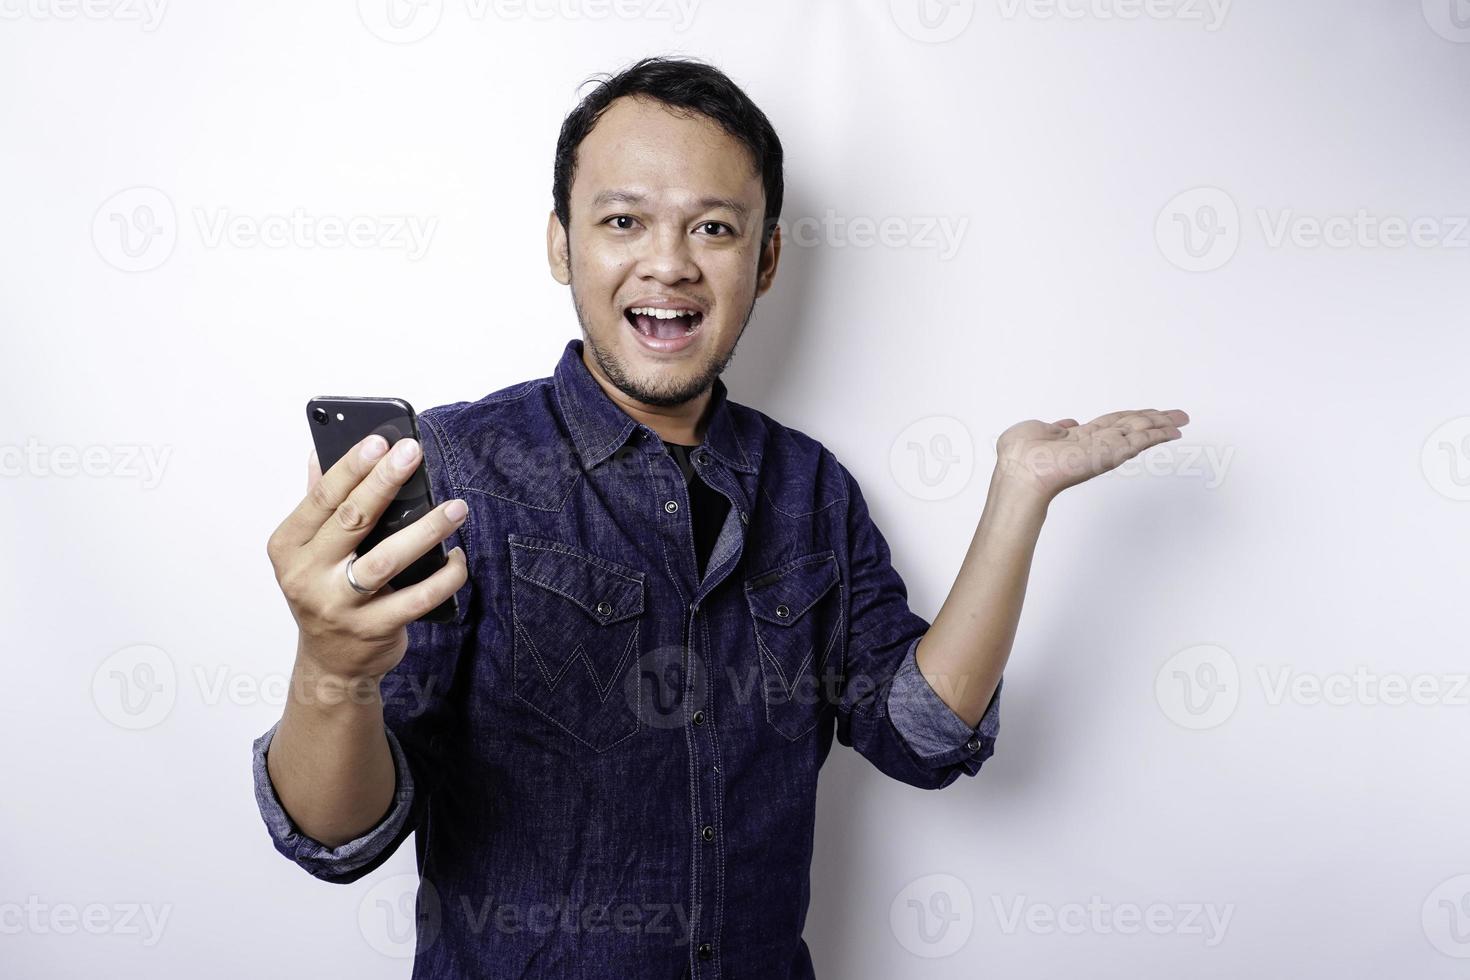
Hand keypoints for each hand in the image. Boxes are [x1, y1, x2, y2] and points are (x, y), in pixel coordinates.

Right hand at [265, 434, 469, 682]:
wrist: (330, 665)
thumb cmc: (324, 593)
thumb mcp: (309, 551)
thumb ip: (317, 504)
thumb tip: (319, 451)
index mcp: (289, 547)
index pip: (322, 498)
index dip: (351, 467)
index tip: (379, 441)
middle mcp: (306, 576)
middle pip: (352, 520)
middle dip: (385, 482)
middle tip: (414, 454)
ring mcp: (339, 606)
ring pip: (387, 559)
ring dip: (426, 529)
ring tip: (455, 508)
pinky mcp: (373, 630)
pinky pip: (417, 598)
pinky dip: (444, 576)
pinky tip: (457, 557)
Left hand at [993, 408, 1190, 501]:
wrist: (1021, 472)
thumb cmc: (1018, 457)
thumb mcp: (1033, 430)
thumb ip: (1052, 427)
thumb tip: (1065, 424)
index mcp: (1078, 439)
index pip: (1111, 425)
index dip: (1131, 418)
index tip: (1148, 415)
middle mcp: (1095, 445)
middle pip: (1131, 427)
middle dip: (1155, 420)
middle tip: (1179, 415)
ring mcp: (1104, 450)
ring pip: (1138, 433)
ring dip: (1161, 425)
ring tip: (1181, 418)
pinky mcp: (1110, 454)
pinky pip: (1138, 442)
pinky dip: (1157, 435)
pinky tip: (1173, 431)